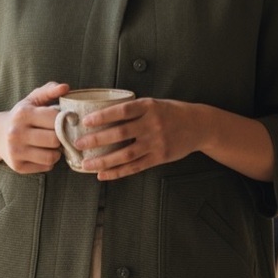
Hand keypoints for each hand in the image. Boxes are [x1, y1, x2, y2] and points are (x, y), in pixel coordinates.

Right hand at [0, 81, 70, 173]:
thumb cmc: (22, 116)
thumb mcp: (32, 100)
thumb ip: (49, 90)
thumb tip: (65, 87)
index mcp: (22, 114)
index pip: (55, 119)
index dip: (64, 121)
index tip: (65, 121)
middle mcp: (16, 133)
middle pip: (54, 139)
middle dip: (60, 137)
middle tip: (58, 135)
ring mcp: (15, 151)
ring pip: (51, 156)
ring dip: (57, 151)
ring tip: (52, 145)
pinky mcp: (17, 166)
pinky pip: (46, 166)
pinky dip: (49, 161)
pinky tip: (43, 153)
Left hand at [74, 98, 201, 180]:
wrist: (198, 125)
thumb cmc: (172, 112)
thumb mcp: (154, 103)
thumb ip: (133, 109)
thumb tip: (103, 113)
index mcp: (148, 107)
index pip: (121, 111)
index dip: (103, 116)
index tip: (86, 121)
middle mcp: (152, 124)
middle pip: (120, 134)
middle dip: (97, 140)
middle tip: (79, 144)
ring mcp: (156, 142)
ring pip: (126, 154)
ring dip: (104, 160)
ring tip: (86, 164)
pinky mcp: (159, 157)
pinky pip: (135, 167)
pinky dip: (117, 172)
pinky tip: (103, 175)